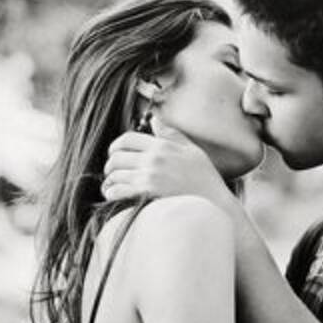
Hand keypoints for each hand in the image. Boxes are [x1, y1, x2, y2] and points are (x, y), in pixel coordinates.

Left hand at [102, 117, 235, 209]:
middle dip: (110, 165)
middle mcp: (154, 158)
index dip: (115, 146)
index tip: (115, 153)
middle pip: (117, 157)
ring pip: (115, 174)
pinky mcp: (147, 193)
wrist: (213, 202)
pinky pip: (118, 190)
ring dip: (109, 181)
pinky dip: (112, 193)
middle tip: (112, 172)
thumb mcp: (192, 150)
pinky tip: (114, 195)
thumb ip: (172, 134)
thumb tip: (156, 120)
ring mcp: (150, 176)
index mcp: (163, 145)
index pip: (127, 139)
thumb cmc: (205, 177)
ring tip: (111, 186)